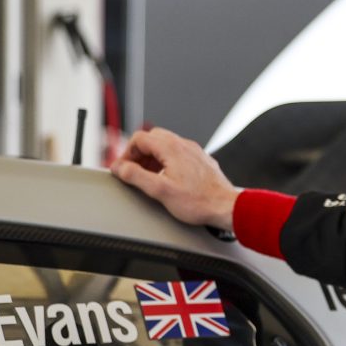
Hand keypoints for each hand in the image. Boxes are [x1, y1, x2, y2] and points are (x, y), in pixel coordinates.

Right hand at [110, 127, 238, 231]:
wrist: (226, 207)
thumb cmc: (199, 201)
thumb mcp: (159, 190)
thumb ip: (135, 176)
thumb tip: (119, 167)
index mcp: (172, 148)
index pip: (139, 138)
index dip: (126, 153)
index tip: (124, 168)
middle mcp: (184, 145)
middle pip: (152, 138)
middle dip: (139, 154)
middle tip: (135, 171)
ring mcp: (195, 152)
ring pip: (166, 145)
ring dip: (153, 158)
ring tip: (150, 177)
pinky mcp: (202, 161)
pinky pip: (179, 154)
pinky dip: (167, 162)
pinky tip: (168, 179)